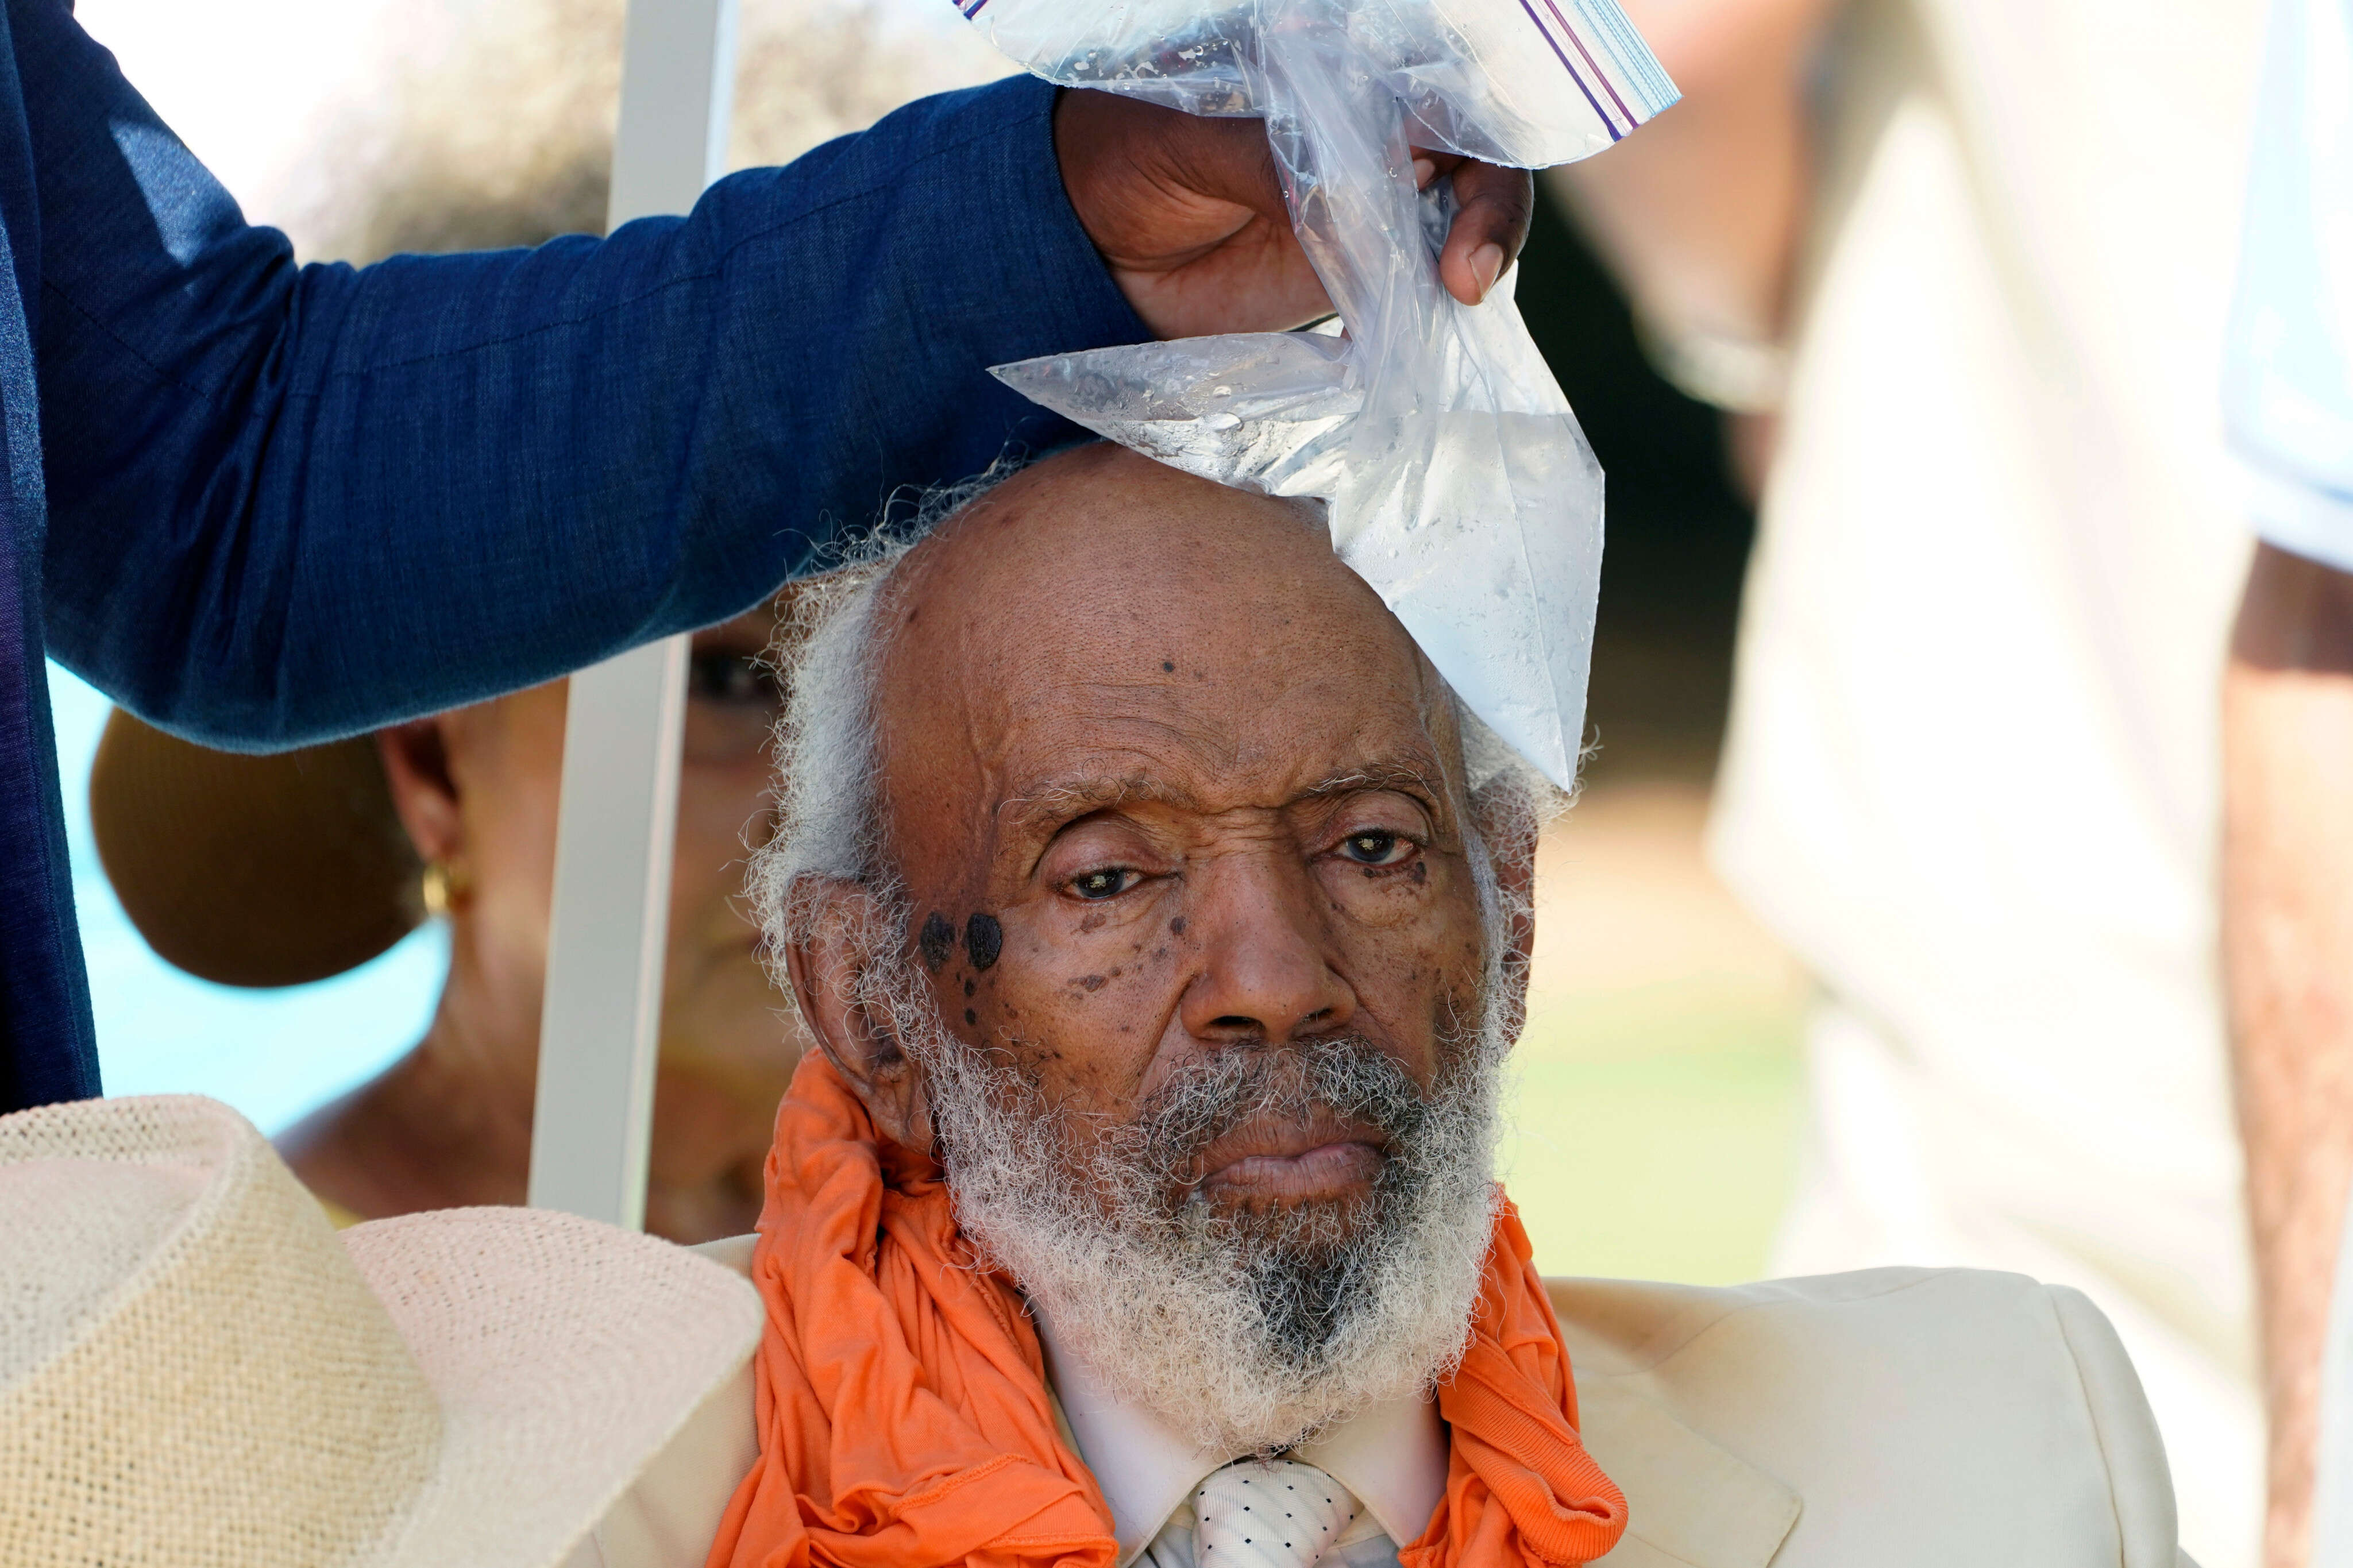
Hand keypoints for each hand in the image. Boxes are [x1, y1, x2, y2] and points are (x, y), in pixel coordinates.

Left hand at [1055, 89, 1533, 339]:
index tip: (1450, 182)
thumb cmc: (1121, 160)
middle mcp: (1370, 139)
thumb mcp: (1183, 143)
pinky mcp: (1356, 285)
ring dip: (1470, 264)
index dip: (1468, 127)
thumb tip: (1351, 196)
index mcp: (1335, 78)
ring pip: (1460, 230)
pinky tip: (1422, 338)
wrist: (1084, 249)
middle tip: (1467, 274)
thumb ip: (1263, 161)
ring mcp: (1370, 214)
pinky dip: (1429, 317)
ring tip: (1455, 297)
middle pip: (1473, 161)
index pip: (1437, 85)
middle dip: (1488, 211)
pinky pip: (1415, 297)